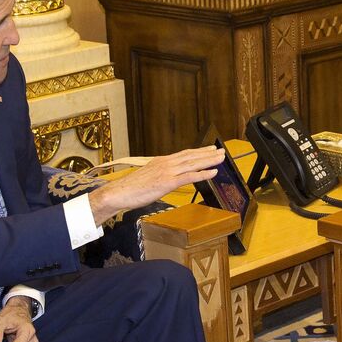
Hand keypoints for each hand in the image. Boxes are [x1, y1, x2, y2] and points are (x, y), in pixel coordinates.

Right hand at [89, 146, 226, 224]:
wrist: (119, 192)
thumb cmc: (131, 188)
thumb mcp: (148, 177)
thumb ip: (160, 175)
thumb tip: (168, 178)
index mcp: (161, 161)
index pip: (184, 154)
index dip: (198, 151)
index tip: (209, 149)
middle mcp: (166, 163)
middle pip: (191, 156)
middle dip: (208, 153)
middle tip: (221, 151)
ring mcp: (168, 172)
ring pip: (193, 164)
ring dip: (209, 160)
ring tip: (221, 158)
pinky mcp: (168, 182)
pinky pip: (189, 177)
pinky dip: (203, 173)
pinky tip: (213, 172)